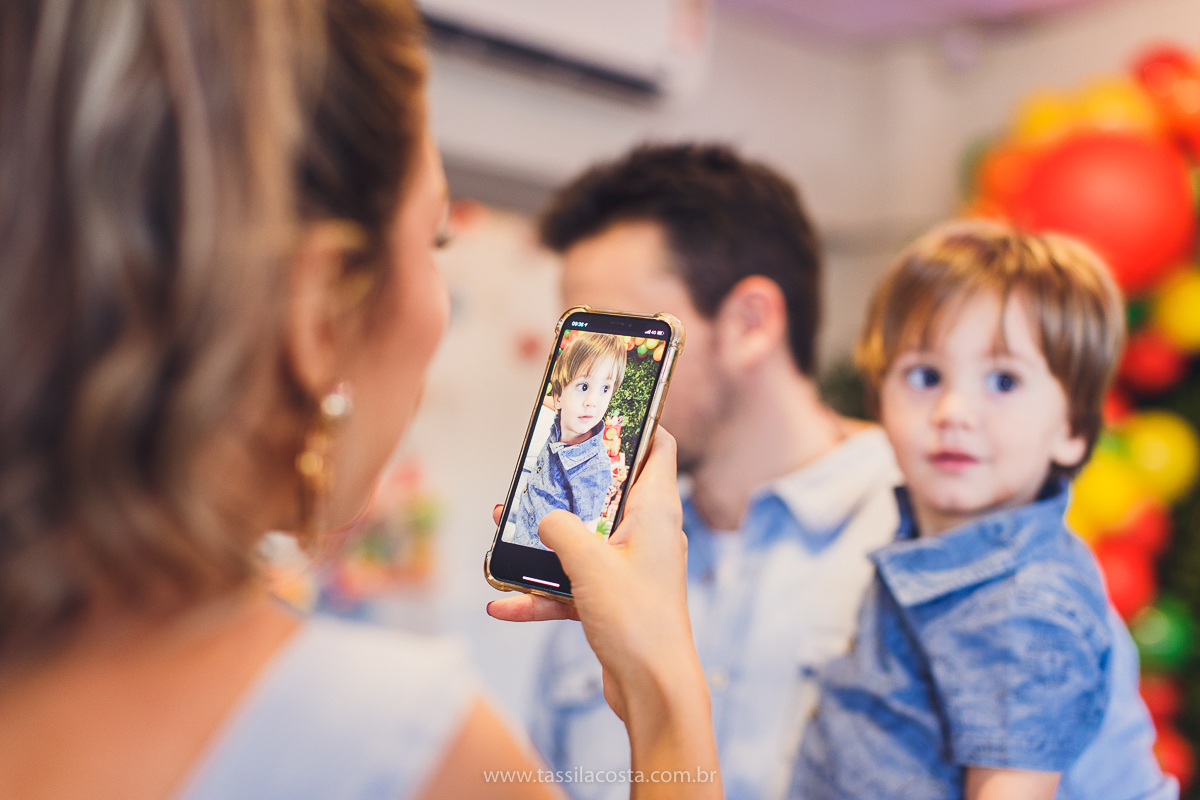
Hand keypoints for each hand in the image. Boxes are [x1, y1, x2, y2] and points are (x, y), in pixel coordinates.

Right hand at [488, 432, 693, 721]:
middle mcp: (647, 534)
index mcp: (655, 511)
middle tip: (536, 469)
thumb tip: (544, 518)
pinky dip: (542, 594)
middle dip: (568, 484)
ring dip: (544, 542)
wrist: (653, 690)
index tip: (605, 410)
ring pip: (583, 541)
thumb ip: (560, 529)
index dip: (637, 424)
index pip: (658, 448)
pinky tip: (503, 605)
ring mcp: (631, 569)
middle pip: (608, 492)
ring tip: (503, 531)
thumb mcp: (589, 563)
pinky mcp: (615, 601)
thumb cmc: (636, 619)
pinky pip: (573, 587)